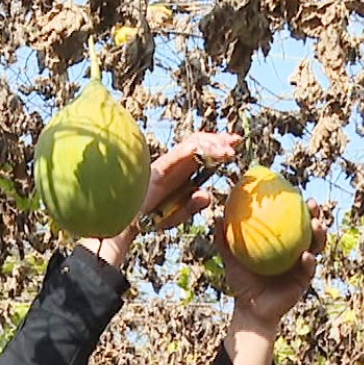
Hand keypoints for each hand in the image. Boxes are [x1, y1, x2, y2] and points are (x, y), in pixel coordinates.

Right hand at [78, 131, 242, 268]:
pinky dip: (203, 150)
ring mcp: (167, 162)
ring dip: (214, 144)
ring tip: (230, 150)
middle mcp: (174, 164)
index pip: (200, 153)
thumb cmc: (150, 219)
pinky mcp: (162, 165)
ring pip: (194, 142)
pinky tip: (217, 154)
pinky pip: (184, 151)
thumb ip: (193, 205)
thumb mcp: (178, 214)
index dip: (218, 148)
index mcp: (179, 173)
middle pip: (199, 142)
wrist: (126, 224)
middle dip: (219, 139)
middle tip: (237, 140)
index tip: (235, 148)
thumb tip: (208, 195)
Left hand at [223, 214, 328, 327]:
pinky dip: (309, 261)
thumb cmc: (241, 282)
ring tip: (317, 225)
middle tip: (312, 203)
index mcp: (282, 243)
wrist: (250, 309)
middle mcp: (295, 251)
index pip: (292, 220)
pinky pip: (309, 268)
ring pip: (316, 246)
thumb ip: (224, 239)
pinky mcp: (304, 280)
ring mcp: (302, 265)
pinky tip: (306, 256)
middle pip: (310, 228)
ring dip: (320, 234)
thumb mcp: (231, 259)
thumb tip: (217, 214)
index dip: (297, 206)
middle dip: (316, 214)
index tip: (296, 191)